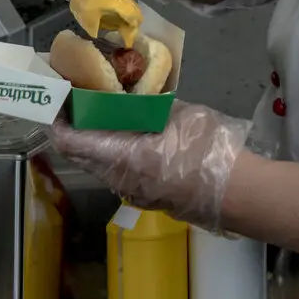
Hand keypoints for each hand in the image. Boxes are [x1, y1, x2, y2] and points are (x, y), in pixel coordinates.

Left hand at [46, 101, 249, 230]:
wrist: (240, 194)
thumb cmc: (209, 151)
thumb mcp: (181, 115)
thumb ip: (153, 106)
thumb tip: (139, 100)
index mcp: (122, 157)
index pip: (71, 143)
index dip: (58, 122)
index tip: (59, 100)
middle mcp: (120, 180)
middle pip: (83, 155)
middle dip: (78, 128)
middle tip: (83, 100)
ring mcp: (134, 193)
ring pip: (103, 165)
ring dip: (99, 141)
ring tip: (109, 113)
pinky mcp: (150, 198)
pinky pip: (122, 173)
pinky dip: (118, 153)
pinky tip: (135, 135)